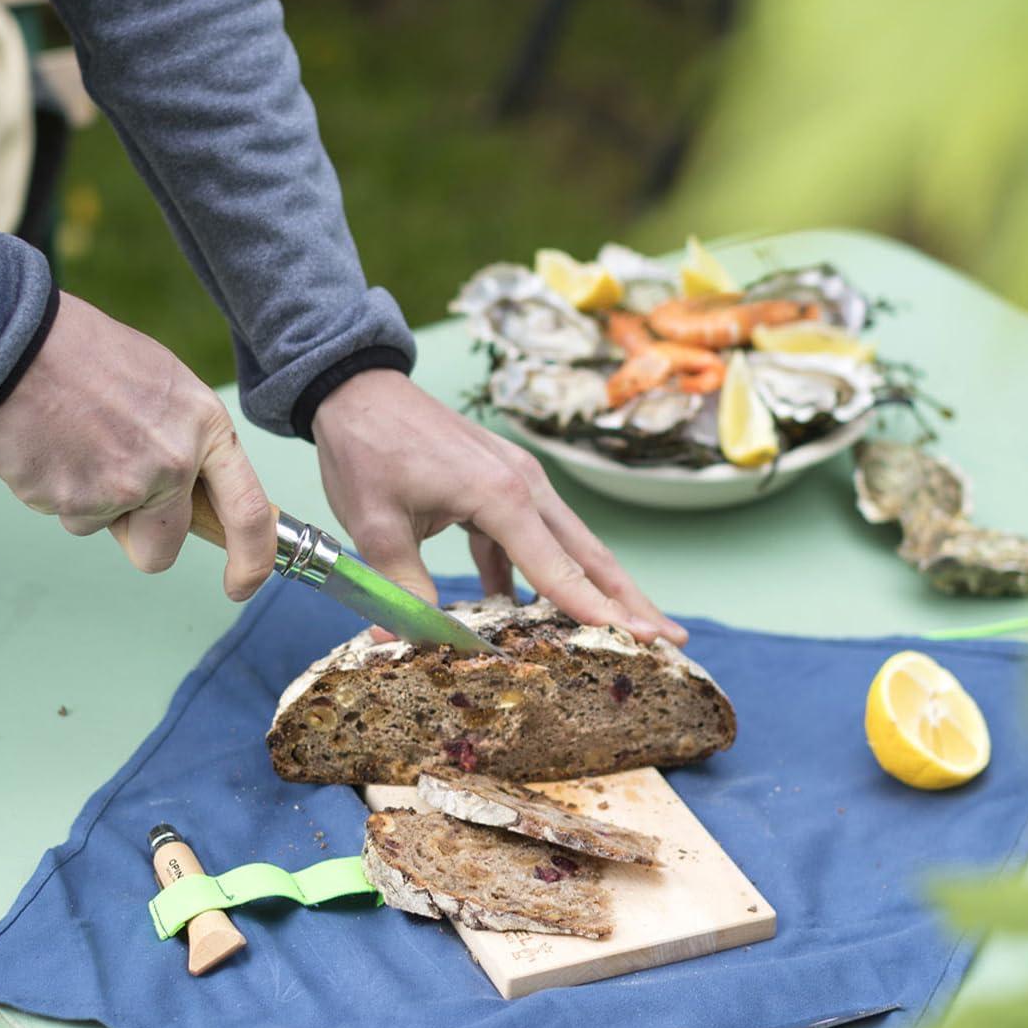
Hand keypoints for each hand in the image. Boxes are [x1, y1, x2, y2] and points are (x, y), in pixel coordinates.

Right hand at [0, 292, 274, 596]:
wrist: (16, 340)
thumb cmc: (90, 356)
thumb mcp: (168, 386)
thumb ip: (188, 444)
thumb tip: (193, 493)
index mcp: (206, 429)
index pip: (249, 512)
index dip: (252, 560)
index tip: (242, 585)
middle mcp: (172, 464)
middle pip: (163, 550)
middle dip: (140, 536)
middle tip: (115, 487)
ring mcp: (121, 486)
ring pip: (106, 530)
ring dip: (91, 502)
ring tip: (77, 442)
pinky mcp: (70, 500)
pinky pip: (67, 515)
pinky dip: (58, 489)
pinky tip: (52, 444)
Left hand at [312, 371, 686, 644]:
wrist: (355, 387)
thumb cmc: (367, 449)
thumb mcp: (375, 525)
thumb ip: (401, 587)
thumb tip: (405, 640)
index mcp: (501, 494)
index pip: (558, 566)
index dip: (596, 610)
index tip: (638, 639)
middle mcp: (523, 484)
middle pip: (589, 553)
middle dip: (630, 599)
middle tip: (671, 639)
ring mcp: (516, 480)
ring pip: (567, 544)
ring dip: (593, 587)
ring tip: (624, 628)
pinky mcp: (499, 482)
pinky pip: (529, 536)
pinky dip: (534, 572)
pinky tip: (523, 608)